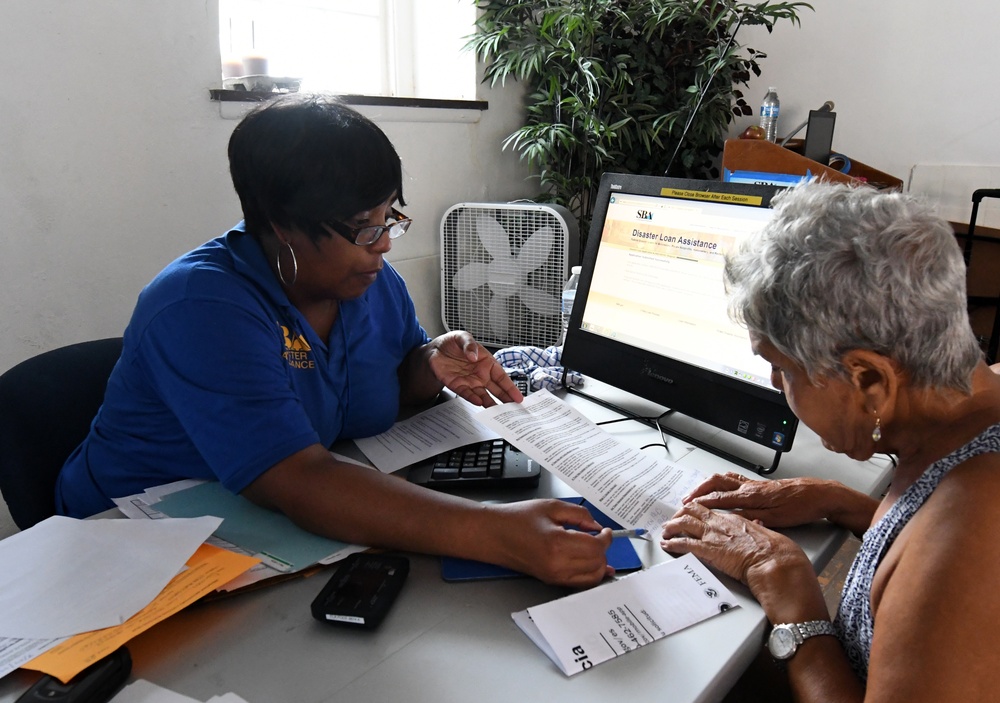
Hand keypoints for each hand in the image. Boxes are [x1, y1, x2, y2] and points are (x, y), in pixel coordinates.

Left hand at [427, 331, 523, 406]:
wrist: (434, 350)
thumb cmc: (452, 343)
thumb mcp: (462, 337)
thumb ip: (469, 345)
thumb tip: (474, 355)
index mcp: (486, 363)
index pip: (502, 377)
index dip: (510, 387)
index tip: (518, 397)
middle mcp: (480, 375)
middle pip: (496, 390)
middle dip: (505, 400)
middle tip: (514, 409)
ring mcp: (470, 382)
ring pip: (483, 395)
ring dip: (490, 403)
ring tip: (497, 411)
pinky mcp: (457, 385)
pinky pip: (466, 394)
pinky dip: (472, 398)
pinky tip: (479, 402)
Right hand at [487, 499, 613, 586]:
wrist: (494, 534)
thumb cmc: (516, 519)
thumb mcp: (551, 506)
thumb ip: (579, 514)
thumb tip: (596, 526)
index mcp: (557, 544)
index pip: (595, 547)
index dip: (606, 538)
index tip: (605, 530)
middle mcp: (557, 565)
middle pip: (597, 563)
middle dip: (603, 549)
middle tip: (599, 536)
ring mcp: (554, 576)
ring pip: (592, 577)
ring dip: (599, 563)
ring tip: (597, 549)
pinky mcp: (551, 581)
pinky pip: (580, 583)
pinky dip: (591, 574)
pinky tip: (595, 565)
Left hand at [661, 501, 805, 594]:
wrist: (773, 560)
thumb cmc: (773, 550)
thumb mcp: (763, 532)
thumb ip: (755, 527)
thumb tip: (756, 523)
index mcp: (733, 518)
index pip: (708, 510)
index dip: (695, 511)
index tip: (689, 515)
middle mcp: (720, 523)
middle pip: (691, 511)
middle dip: (678, 515)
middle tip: (672, 522)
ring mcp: (712, 536)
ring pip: (683, 523)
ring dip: (671, 527)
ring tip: (665, 532)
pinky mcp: (708, 550)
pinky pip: (684, 543)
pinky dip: (672, 544)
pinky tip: (667, 545)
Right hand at [682, 471, 831, 528]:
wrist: (821, 494)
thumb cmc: (802, 507)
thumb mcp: (777, 519)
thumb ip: (753, 519)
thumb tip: (732, 520)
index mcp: (752, 496)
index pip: (720, 498)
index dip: (701, 502)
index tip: (688, 507)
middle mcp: (750, 486)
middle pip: (717, 483)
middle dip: (699, 490)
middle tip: (686, 499)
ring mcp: (755, 483)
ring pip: (725, 478)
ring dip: (708, 484)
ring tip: (698, 492)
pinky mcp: (761, 484)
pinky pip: (734, 478)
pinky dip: (722, 481)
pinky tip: (722, 486)